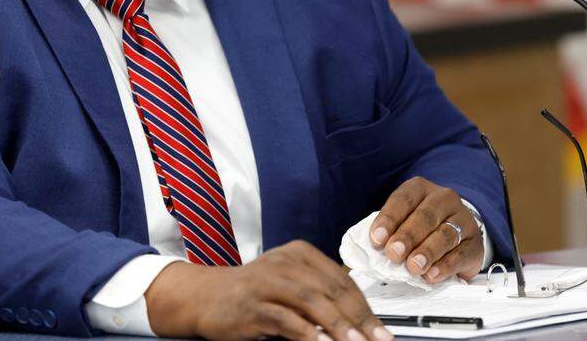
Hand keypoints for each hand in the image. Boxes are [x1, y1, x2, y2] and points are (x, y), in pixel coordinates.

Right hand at [145, 240, 392, 340]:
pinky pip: (285, 318)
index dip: (366, 309)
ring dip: (338, 326)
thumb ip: (320, 297)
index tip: (381, 331)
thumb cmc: (253, 293)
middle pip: (332, 290)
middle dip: (359, 320)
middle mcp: (285, 261)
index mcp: (300, 253)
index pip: (343, 281)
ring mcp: (267, 280)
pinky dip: (306, 334)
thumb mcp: (289, 286)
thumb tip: (359, 323)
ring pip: (311, 301)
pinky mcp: (252, 303)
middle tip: (378, 340)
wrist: (205, 296)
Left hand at [368, 176, 483, 283]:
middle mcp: (444, 199)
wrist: (457, 231)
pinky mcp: (475, 244)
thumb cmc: (422, 225)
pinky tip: (432, 275)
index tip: (377, 238)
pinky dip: (444, 266)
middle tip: (394, 254)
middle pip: (425, 216)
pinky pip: (460, 254)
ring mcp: (463, 220)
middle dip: (407, 237)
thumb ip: (390, 231)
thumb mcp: (403, 220)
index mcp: (421, 189)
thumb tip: (375, 247)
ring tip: (413, 267)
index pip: (403, 199)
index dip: (389, 219)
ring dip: (426, 252)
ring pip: (445, 235)